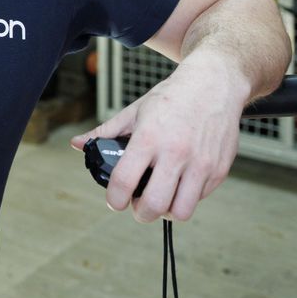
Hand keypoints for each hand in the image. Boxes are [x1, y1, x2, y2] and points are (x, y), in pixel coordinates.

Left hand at [69, 51, 250, 222]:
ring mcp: (200, 164)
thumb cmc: (172, 97)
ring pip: (180, 211)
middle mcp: (175, 153)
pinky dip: (186, 197)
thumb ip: (105, 132)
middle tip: (137, 206)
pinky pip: (199, 199)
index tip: (115, 201)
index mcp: (148, 138)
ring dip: (166, 211)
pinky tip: (179, 183)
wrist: (214, 85)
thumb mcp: (134, 111)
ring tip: (160, 199)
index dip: (115, 200)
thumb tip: (78, 144)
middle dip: (140, 213)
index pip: (124, 181)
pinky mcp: (218, 169)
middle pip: (154, 205)